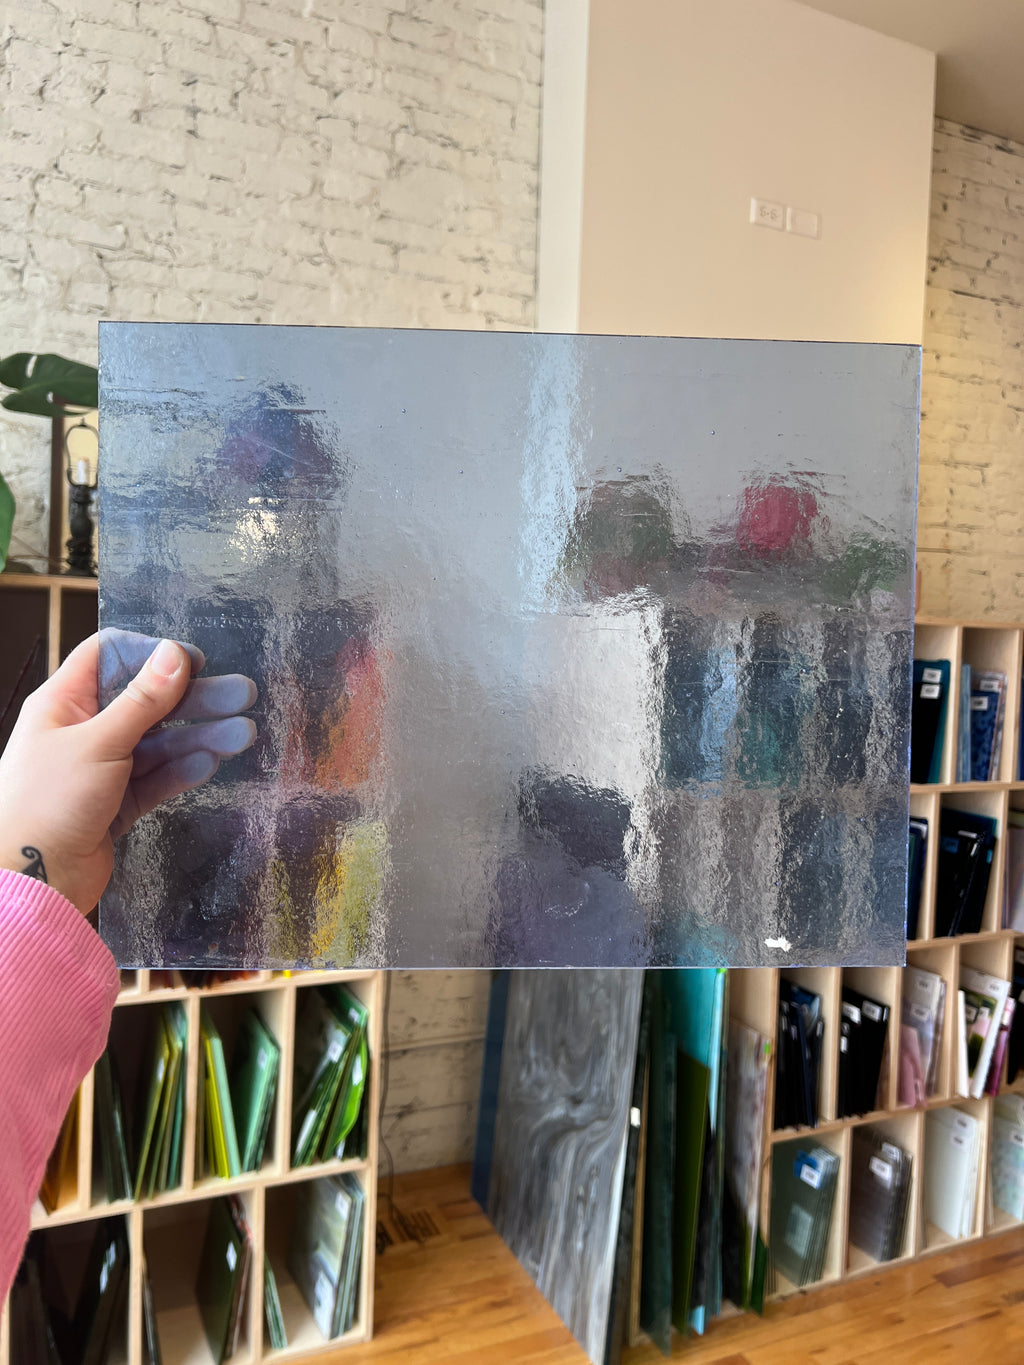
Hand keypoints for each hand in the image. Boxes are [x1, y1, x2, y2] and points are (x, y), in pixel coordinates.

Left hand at [0, 629, 256, 913]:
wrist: (30, 880)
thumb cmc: (48, 802)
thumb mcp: (99, 742)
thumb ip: (142, 700)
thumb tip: (175, 653)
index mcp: (64, 702)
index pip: (111, 656)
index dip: (152, 653)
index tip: (195, 661)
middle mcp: (83, 730)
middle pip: (146, 701)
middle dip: (194, 698)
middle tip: (243, 694)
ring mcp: (101, 768)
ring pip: (158, 742)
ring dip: (200, 736)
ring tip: (244, 735)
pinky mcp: (115, 803)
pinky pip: (155, 779)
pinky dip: (182, 771)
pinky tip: (211, 763)